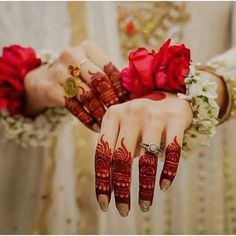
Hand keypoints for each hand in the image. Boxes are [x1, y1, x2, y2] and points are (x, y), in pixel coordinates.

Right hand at [24, 40, 126, 130]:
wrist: (44, 80)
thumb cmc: (76, 75)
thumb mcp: (90, 68)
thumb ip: (108, 76)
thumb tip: (131, 93)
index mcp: (87, 48)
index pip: (108, 68)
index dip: (120, 87)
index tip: (128, 101)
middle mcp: (71, 55)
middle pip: (97, 80)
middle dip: (111, 99)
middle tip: (119, 113)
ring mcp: (59, 71)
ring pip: (86, 95)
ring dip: (99, 112)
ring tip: (109, 122)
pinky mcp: (50, 88)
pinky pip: (73, 106)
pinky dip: (86, 118)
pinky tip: (95, 126)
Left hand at [94, 92, 192, 215]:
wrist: (168, 96)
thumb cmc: (140, 119)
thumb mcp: (122, 126)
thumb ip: (114, 147)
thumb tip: (108, 184)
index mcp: (113, 115)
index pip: (103, 151)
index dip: (102, 179)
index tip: (104, 203)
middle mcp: (131, 112)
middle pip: (122, 157)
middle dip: (121, 188)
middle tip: (123, 210)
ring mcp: (154, 115)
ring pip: (147, 157)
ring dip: (144, 186)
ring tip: (144, 205)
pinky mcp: (175, 119)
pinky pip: (172, 150)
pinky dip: (168, 171)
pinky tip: (163, 186)